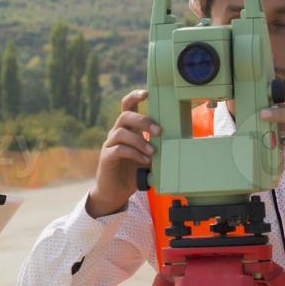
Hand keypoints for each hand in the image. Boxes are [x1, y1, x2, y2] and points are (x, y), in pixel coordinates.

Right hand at [88, 89, 160, 217]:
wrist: (115, 192)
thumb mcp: (148, 156)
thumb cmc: (133, 171)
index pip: (127, 106)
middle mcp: (116, 133)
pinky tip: (144, 161)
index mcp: (127, 128)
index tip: (147, 93)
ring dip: (140, 140)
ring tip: (152, 152)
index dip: (135, 96)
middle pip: (125, 116)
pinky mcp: (107, 157)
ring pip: (121, 132)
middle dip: (144, 120)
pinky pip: (119, 149)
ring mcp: (110, 144)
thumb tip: (177, 141)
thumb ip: (157, 146)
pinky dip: (134, 153)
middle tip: (159, 131)